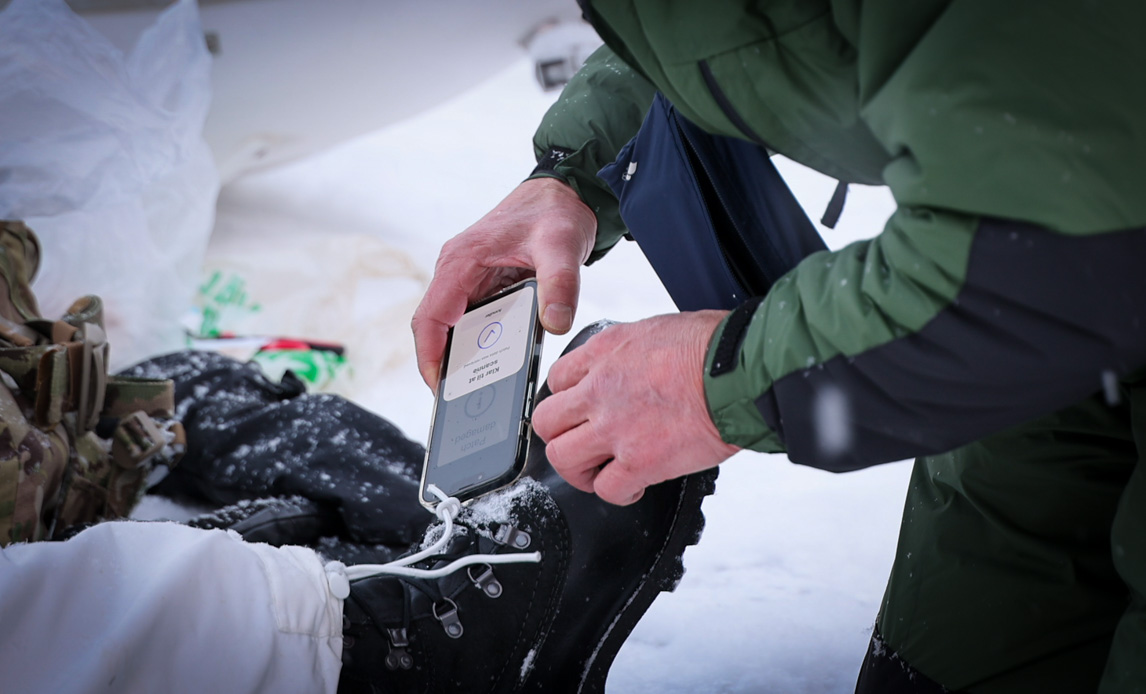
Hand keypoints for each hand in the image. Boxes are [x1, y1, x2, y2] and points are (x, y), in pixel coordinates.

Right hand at [412, 178, 596, 387]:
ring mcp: (467, 279)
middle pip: (435, 329)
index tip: (439, 387)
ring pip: (452, 327)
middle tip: (462, 401)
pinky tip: (497, 364)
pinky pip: (472, 320)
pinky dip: (479, 344)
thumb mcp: (562, 246)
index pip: (429, 317)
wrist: (563, 192)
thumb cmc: (554, 212)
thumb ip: (560, 285)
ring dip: (461, 357)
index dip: (429, 356)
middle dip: (444, 366)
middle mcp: (456, 271)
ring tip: (479, 391)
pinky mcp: (483, 285)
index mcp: (461, 261)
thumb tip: (555, 325)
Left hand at [532, 312, 739, 504]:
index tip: (579, 412)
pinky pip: (607, 489)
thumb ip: (632, 351)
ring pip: (563, 459)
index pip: (557, 380)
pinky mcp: (638, 461)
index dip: (567, 401)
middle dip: (561, 437)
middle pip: (548, 422)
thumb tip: (633, 366)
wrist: (739, 373)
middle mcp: (600, 389)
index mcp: (605, 352)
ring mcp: (615, 428)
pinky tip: (633, 487)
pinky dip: (618, 493)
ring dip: (580, 470)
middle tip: (580, 445)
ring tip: (599, 472)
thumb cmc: (715, 347)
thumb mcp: (657, 328)